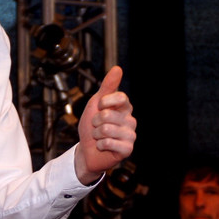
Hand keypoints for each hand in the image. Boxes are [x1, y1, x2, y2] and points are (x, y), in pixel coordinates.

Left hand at [74, 66, 135, 184]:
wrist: (87, 150)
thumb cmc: (92, 126)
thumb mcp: (96, 103)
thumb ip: (107, 86)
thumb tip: (118, 68)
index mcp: (125, 108)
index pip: (121, 97)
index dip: (104, 102)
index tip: (99, 107)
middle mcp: (130, 120)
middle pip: (108, 114)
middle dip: (95, 121)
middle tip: (97, 126)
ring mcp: (130, 135)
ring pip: (107, 129)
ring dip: (97, 134)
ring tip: (100, 137)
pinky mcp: (127, 149)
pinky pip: (109, 142)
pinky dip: (100, 144)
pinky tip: (103, 146)